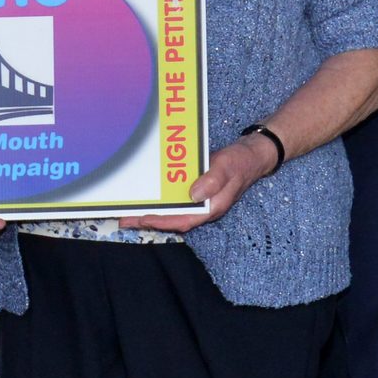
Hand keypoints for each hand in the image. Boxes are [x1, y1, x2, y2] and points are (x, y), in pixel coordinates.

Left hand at [124, 138, 268, 233]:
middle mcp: (203, 208)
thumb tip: (193, 194)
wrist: (252, 156)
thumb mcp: (227, 167)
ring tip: (130, 212)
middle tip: (125, 219)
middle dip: (149, 221)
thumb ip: (212, 180)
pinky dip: (161, 202)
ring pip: (173, 212)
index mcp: (212, 208)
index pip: (183, 220)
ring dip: (152, 213)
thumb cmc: (240, 162)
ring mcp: (200, 201)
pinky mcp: (196, 192)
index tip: (142, 219)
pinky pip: (176, 201)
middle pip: (173, 220)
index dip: (162, 221)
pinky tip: (148, 198)